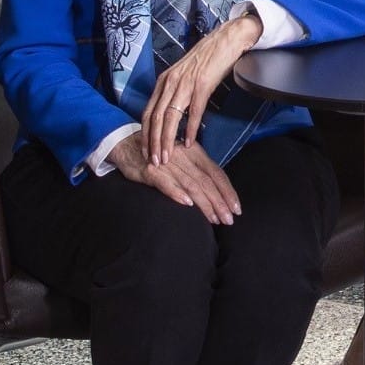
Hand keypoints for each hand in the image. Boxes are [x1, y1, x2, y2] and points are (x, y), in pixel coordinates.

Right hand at [109, 132, 242, 225]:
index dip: (228, 191)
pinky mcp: (150, 172)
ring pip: (191, 185)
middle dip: (220, 202)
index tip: (237, 208)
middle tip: (229, 220)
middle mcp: (184, 157)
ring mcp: (168, 164)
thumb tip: (218, 191)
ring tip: (214, 219)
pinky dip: (177, 193)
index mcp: (195, 153)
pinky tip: (187, 203)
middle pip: (207, 181)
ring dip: (204, 203)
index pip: (217, 173)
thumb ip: (198, 170)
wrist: (127, 144)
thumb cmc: (160, 154)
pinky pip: (165, 183)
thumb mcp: (183, 158)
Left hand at [139, 11, 262, 163]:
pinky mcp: (203, 84)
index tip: (147, 152)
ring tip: (168, 157)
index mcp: (164, 81)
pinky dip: (191, 129)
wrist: (226, 39)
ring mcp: (186, 83)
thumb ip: (175, 92)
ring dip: (167, 140)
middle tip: (154, 162)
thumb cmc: (207, 58)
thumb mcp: (184, 75)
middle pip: (155, 118)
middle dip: (153, 143)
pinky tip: (190, 142)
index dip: (146, 135)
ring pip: (170, 117)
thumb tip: (171, 114)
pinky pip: (194, 111)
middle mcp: (170, 82)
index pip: (148, 113)